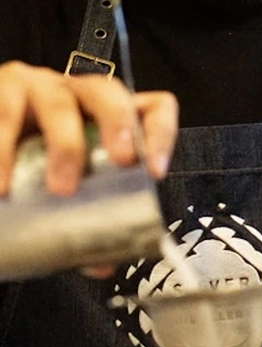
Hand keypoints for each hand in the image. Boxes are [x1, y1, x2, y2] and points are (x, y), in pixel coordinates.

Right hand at [0, 61, 178, 195]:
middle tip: (120, 162)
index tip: (154, 171)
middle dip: (118, 124)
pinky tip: (4, 185)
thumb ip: (89, 211)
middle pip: (108, 92)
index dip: (160, 133)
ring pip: (59, 102)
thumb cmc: (35, 167)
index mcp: (107, 115)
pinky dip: (5, 153)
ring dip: (65, 145)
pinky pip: (6, 115)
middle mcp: (77, 94)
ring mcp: (39, 87)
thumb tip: (106, 259)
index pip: (151, 108)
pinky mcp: (2, 92)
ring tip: (61, 188)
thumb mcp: (69, 182)